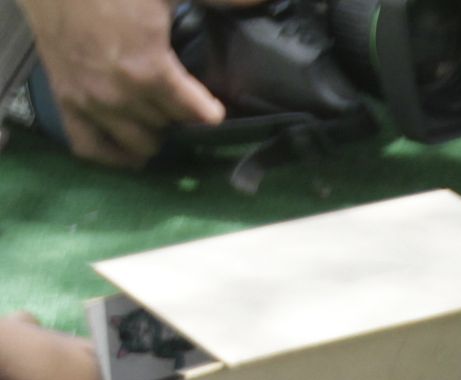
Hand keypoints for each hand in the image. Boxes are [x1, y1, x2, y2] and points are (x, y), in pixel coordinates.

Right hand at [21, 0, 227, 167]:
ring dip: (154, 136)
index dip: (209, 112)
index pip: (196, 113)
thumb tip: (268, 1)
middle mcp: (120, 95)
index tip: (214, 109)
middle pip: (169, 128)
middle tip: (185, 110)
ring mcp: (90, 102)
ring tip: (163, 124)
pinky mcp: (65, 101)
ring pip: (138, 143)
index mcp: (150, 70)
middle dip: (181, 121)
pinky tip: (130, 154)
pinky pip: (90, 147)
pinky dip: (112, 156)